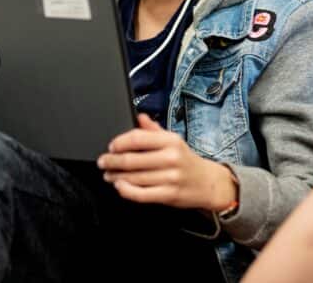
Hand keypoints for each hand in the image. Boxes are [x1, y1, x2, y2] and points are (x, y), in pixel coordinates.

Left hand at [97, 114, 236, 211]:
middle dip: (112, 161)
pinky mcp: (169, 195)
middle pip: (132, 159)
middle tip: (103, 162)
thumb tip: (139, 117)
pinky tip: (120, 186)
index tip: (111, 146)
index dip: (119, 143)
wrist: (209, 183)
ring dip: (116, 176)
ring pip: (134, 177)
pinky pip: (141, 194)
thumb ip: (153, 130)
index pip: (138, 138)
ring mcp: (170, 177)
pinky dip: (126, 190)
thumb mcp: (172, 140)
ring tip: (109, 175)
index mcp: (170, 141)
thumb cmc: (186, 160)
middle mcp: (171, 158)